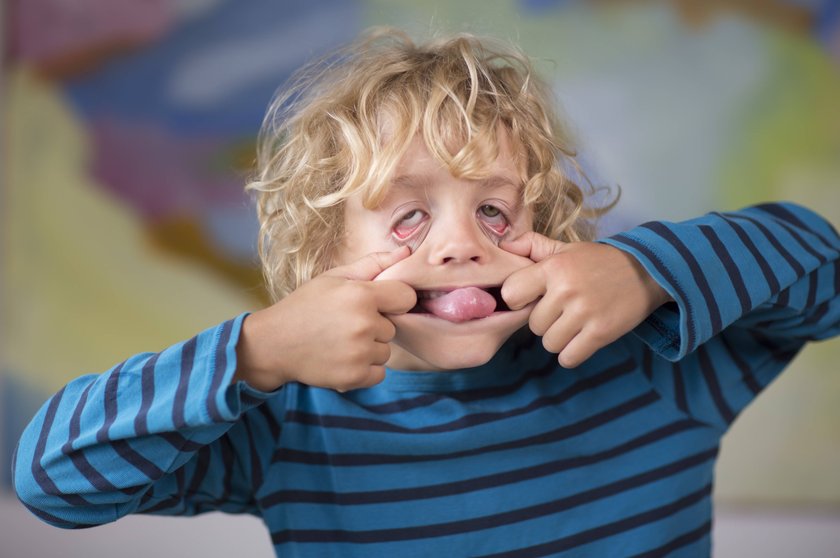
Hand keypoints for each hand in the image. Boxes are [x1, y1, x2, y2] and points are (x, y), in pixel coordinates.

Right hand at [234, 246, 416, 391]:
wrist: (273, 344)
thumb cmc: (305, 306)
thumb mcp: (334, 278)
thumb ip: (373, 264)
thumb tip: (408, 252)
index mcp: (361, 295)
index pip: (407, 298)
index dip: (394, 300)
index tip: (377, 304)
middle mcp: (364, 324)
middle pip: (392, 327)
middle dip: (375, 326)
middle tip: (345, 324)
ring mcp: (360, 353)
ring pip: (386, 351)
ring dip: (370, 349)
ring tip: (341, 342)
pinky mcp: (355, 377)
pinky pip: (379, 373)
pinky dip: (365, 369)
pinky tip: (343, 359)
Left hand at [500, 232, 670, 367]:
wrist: (647, 272)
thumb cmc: (599, 262)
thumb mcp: (567, 249)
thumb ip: (533, 245)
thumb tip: (505, 246)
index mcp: (553, 268)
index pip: (511, 294)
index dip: (519, 300)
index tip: (533, 298)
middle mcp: (566, 290)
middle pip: (533, 325)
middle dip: (545, 320)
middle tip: (564, 310)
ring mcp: (584, 313)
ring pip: (549, 343)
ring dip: (559, 338)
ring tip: (574, 323)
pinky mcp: (600, 333)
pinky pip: (568, 358)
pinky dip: (572, 353)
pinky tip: (581, 338)